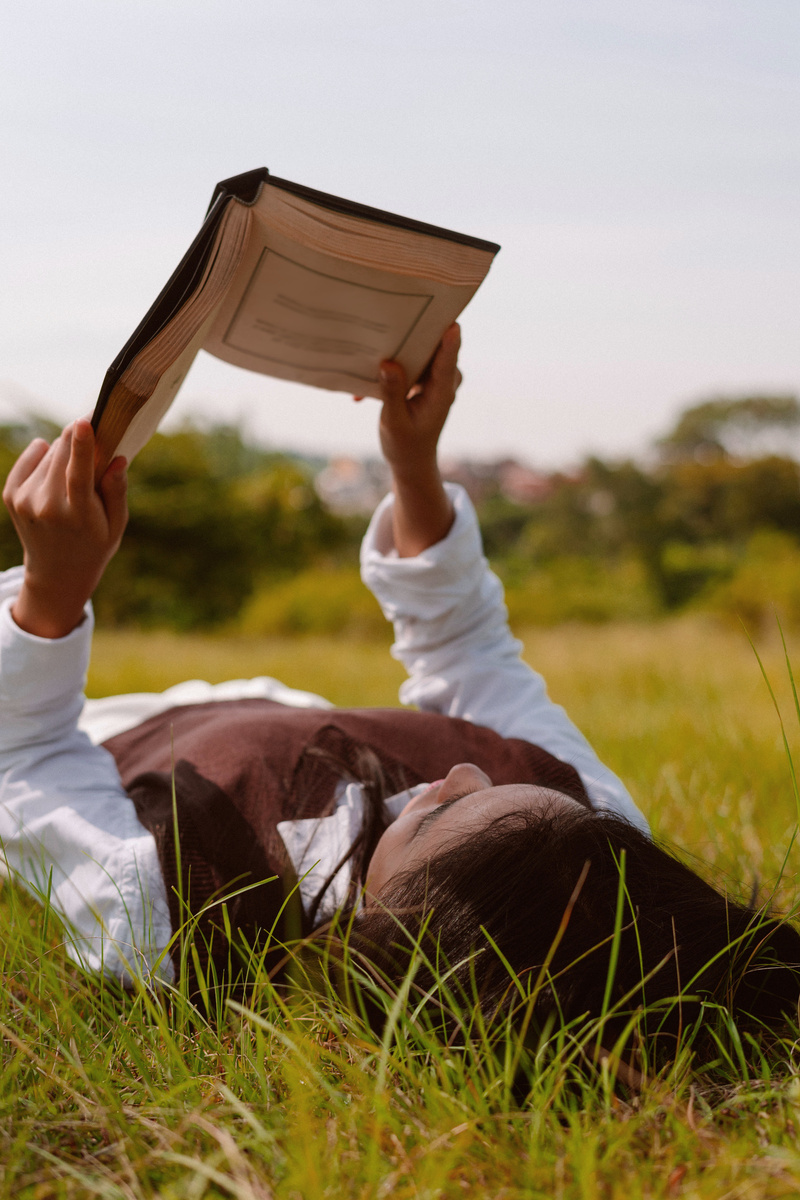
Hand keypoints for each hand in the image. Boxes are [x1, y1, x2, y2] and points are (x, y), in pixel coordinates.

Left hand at [2, 419, 127, 637]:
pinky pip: (32, 455)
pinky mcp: (11, 494)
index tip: (84, 420)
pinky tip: (53, 474)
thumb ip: (117, 492)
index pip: (78, 475)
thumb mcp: (116, 525)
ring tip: (71, 483)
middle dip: (80, 441)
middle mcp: (46, 507)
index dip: (82, 445)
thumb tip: (118, 458)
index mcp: (78, 516)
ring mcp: (25, 500)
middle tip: (96, 448)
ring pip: (50, 452)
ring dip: (65, 456)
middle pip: (64, 453)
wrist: (56, 572)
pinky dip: (44, 457)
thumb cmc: (94, 544)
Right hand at [375, 323, 461, 481]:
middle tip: (391, 320)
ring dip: (396, 352)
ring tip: (369, 351)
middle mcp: (443, 382)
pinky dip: (389, 370)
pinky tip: (362, 390)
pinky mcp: (423, 380)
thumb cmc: (405, 445)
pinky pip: (409, 363)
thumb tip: (388, 363)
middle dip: (413, 335)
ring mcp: (434, 380)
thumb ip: (392, 393)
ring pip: (419, 352)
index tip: (446, 319)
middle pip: (434, 348)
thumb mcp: (395, 422)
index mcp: (442, 393)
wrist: (411, 461)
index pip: (448, 359)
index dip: (448, 338)